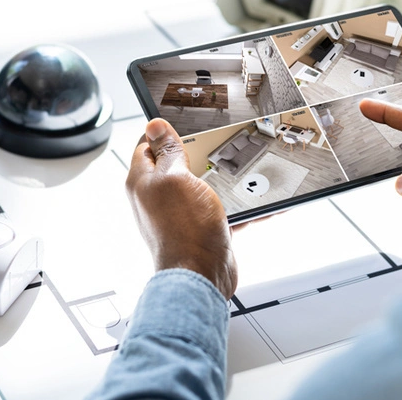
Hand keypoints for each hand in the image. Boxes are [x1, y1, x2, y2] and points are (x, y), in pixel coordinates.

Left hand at [125, 119, 237, 298]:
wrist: (202, 276)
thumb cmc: (184, 230)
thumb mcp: (176, 177)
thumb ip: (167, 151)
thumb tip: (154, 126)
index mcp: (143, 182)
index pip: (147, 146)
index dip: (165, 134)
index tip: (185, 127)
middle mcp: (158, 198)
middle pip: (176, 165)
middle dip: (198, 155)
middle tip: (216, 147)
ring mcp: (180, 215)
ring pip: (201, 187)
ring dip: (221, 181)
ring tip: (242, 173)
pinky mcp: (200, 229)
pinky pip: (221, 211)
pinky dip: (239, 206)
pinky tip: (258, 203)